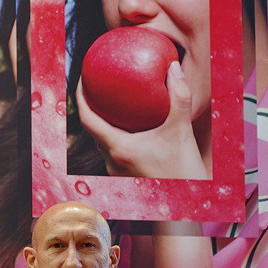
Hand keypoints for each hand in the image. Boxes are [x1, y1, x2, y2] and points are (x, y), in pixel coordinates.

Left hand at [76, 61, 208, 180]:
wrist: (187, 200)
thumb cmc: (184, 169)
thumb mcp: (182, 129)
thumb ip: (178, 96)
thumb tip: (173, 67)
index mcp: (118, 148)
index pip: (87, 119)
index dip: (80, 99)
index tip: (80, 82)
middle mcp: (112, 161)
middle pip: (93, 130)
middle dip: (92, 109)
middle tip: (97, 89)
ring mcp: (116, 171)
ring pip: (103, 143)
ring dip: (104, 125)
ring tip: (111, 106)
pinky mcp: (124, 177)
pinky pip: (113, 152)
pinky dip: (115, 137)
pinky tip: (129, 128)